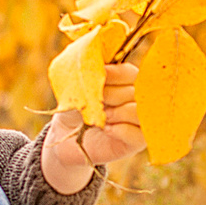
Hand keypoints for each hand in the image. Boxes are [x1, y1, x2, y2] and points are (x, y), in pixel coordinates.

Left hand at [44, 63, 143, 192]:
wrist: (66, 136)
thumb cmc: (74, 108)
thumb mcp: (77, 89)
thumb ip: (87, 74)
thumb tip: (96, 62)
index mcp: (124, 82)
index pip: (130, 73)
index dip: (115, 74)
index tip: (98, 78)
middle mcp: (136, 100)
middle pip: (135, 92)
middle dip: (113, 95)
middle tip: (98, 102)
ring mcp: (138, 121)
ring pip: (139, 112)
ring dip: (118, 113)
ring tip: (102, 117)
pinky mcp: (137, 142)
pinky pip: (139, 135)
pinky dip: (121, 130)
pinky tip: (106, 129)